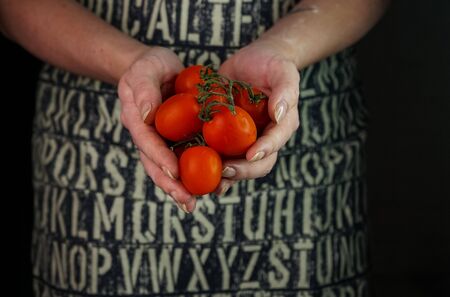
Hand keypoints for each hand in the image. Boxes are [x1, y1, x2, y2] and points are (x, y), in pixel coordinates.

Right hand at [118, 46, 195, 211]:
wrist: (157, 69)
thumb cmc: (149, 66)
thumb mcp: (145, 70)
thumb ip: (143, 90)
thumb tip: (146, 115)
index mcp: (137, 120)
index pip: (147, 142)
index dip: (159, 158)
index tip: (175, 172)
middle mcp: (148, 136)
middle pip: (155, 164)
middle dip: (170, 184)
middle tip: (186, 202)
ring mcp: (161, 141)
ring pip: (167, 168)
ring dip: (180, 188)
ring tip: (193, 204)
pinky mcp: (175, 141)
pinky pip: (183, 160)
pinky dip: (192, 176)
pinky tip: (208, 187)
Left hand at [216, 41, 299, 194]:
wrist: (254, 60)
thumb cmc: (272, 64)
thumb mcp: (283, 72)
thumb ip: (285, 91)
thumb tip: (279, 114)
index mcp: (281, 126)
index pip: (275, 143)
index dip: (264, 151)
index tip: (251, 155)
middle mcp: (263, 138)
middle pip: (258, 164)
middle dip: (242, 170)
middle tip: (224, 171)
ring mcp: (244, 140)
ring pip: (238, 165)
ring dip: (225, 177)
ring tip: (210, 182)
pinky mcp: (226, 137)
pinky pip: (219, 154)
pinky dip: (208, 164)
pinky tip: (193, 169)